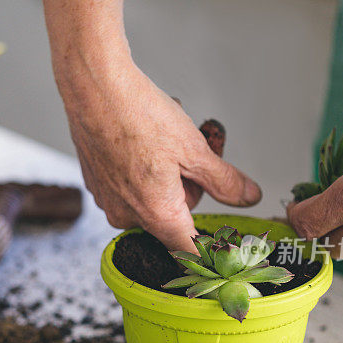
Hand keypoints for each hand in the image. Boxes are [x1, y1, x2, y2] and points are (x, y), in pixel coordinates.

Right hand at [41, 0, 260, 251]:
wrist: (95, 91)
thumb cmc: (140, 117)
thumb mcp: (196, 150)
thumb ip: (225, 181)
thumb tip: (248, 197)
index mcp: (158, 215)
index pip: (190, 251)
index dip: (210, 245)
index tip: (222, 235)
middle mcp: (128, 216)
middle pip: (172, 218)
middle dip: (187, 190)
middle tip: (193, 155)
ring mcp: (108, 202)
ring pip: (150, 201)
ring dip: (165, 178)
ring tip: (164, 141)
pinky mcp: (95, 185)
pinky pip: (128, 187)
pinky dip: (140, 170)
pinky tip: (141, 140)